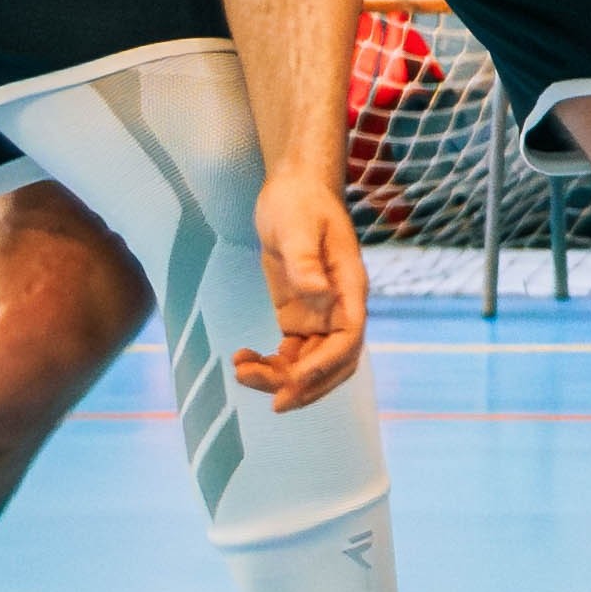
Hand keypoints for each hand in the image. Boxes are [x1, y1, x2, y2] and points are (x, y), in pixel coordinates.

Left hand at [242, 168, 366, 403]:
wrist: (292, 189)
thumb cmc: (299, 202)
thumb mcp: (297, 227)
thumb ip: (307, 262)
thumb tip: (319, 295)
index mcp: (350, 289)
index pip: (348, 339)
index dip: (324, 365)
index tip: (292, 380)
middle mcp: (339, 308)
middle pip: (334, 363)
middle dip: (305, 386)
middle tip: (272, 402)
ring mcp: (320, 316)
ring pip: (309, 365)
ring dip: (281, 379)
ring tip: (241, 372)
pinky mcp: (298, 317)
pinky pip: (289, 354)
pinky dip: (269, 365)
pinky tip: (241, 358)